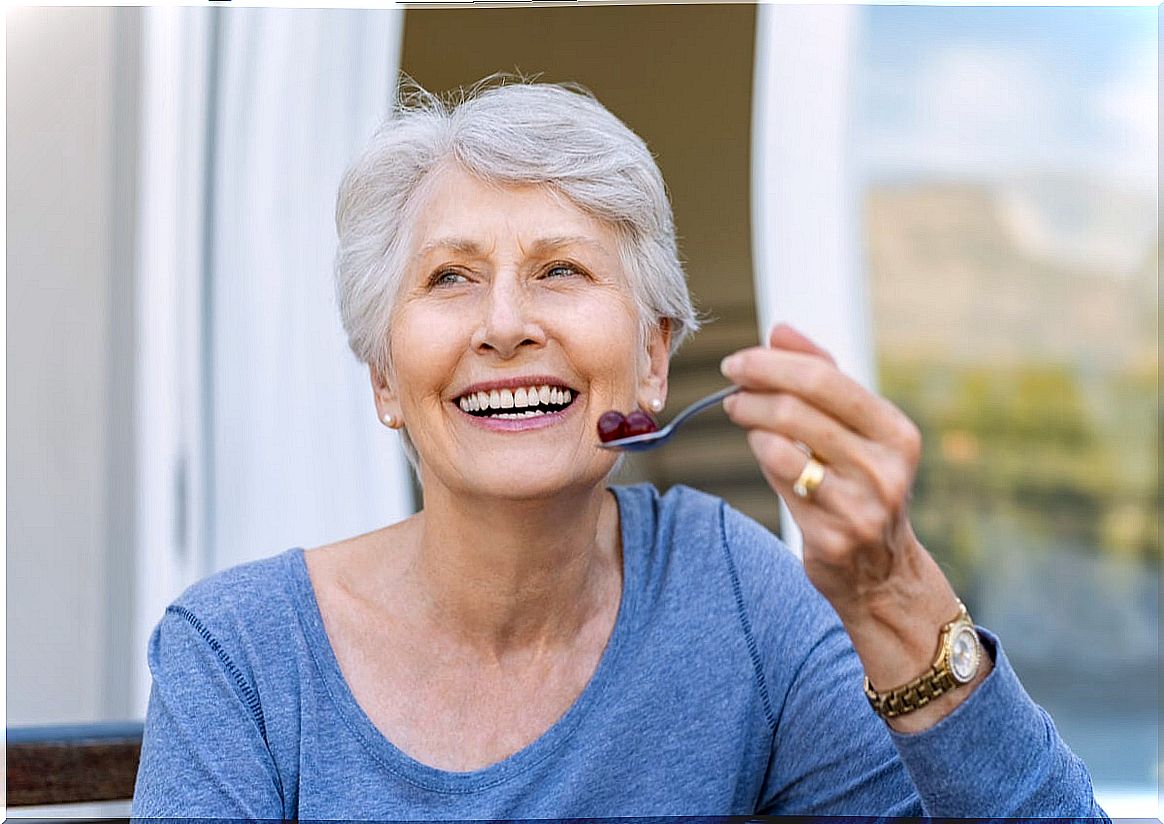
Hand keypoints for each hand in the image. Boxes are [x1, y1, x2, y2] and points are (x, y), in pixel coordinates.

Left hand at [721, 324, 985, 730]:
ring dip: (751, 420)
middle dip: (754, 388)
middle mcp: (885, 467)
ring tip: (740, 412)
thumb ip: (822, 375)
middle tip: (731, 386)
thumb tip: (779, 329)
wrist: (882, 574)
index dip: (773, 364)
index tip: (740, 362)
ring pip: (783, 443)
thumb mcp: (857, 430)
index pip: (826, 378)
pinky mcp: (833, 535)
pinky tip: (760, 447)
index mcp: (896, 432)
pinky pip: (780, 481)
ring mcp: (860, 504)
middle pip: (799, 407)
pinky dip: (763, 455)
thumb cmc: (861, 485)